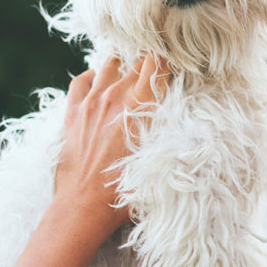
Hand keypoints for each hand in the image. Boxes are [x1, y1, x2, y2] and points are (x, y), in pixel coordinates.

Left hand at [54, 56, 169, 236]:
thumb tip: (194, 127)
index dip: (167, 62)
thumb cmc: (125, 189)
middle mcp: (115, 97)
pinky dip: (91, 77)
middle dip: (148, 64)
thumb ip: (172, 135)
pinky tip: (98, 82)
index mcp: (141, 107)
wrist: (85, 205)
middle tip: (155, 71)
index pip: (157, 65)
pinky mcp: (73, 113)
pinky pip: (81, 81)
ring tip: (128, 69)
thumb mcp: (160, 160)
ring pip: (108, 65)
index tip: (172, 66)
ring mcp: (91, 103)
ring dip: (121, 66)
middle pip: (137, 63)